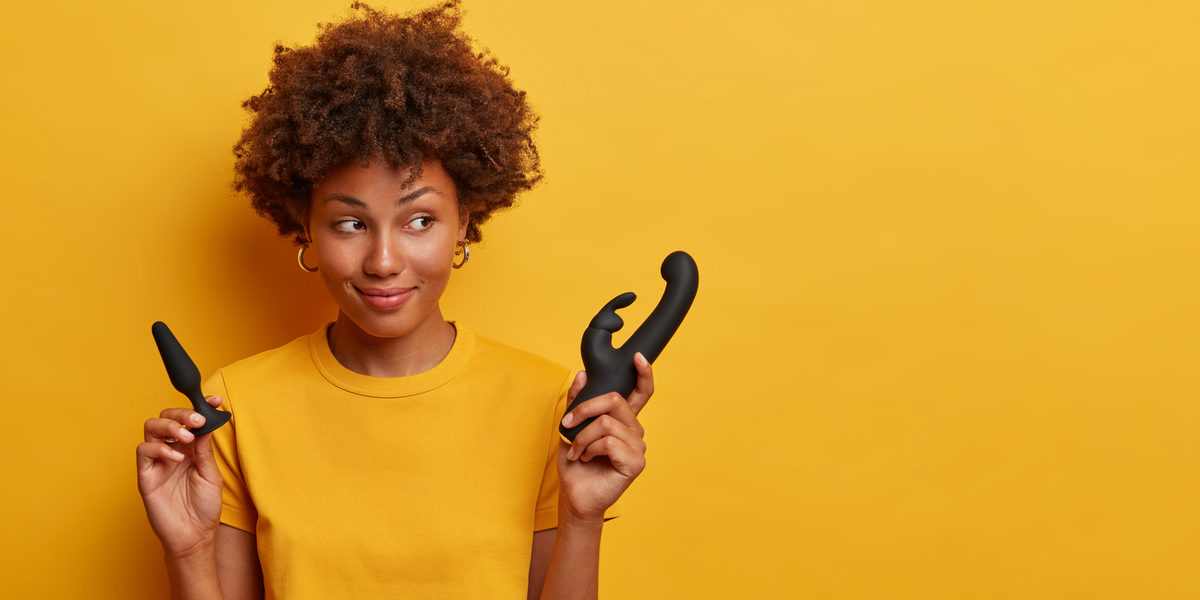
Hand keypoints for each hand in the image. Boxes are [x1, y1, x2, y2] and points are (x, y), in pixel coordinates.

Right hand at [136, 395, 225, 558]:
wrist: (194, 536)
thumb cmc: (204, 507)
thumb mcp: (211, 474)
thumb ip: (205, 449)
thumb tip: (205, 423)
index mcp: (189, 449)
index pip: (189, 420)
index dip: (200, 407)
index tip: (215, 401)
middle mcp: (171, 451)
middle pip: (166, 417)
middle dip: (182, 413)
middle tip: (198, 420)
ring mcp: (157, 462)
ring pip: (151, 428)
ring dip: (170, 426)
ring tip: (187, 438)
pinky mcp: (145, 476)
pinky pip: (143, 452)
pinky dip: (160, 448)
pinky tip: (176, 458)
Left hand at [556, 352, 652, 522]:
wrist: (574, 496)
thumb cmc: (575, 464)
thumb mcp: (570, 427)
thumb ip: (577, 401)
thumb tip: (583, 374)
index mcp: (623, 420)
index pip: (641, 392)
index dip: (644, 374)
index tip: (638, 357)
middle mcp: (635, 431)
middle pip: (615, 400)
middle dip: (585, 409)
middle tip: (567, 425)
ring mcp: (638, 447)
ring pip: (607, 423)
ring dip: (583, 436)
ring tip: (577, 451)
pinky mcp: (636, 462)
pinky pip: (610, 442)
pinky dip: (590, 448)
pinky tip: (586, 458)